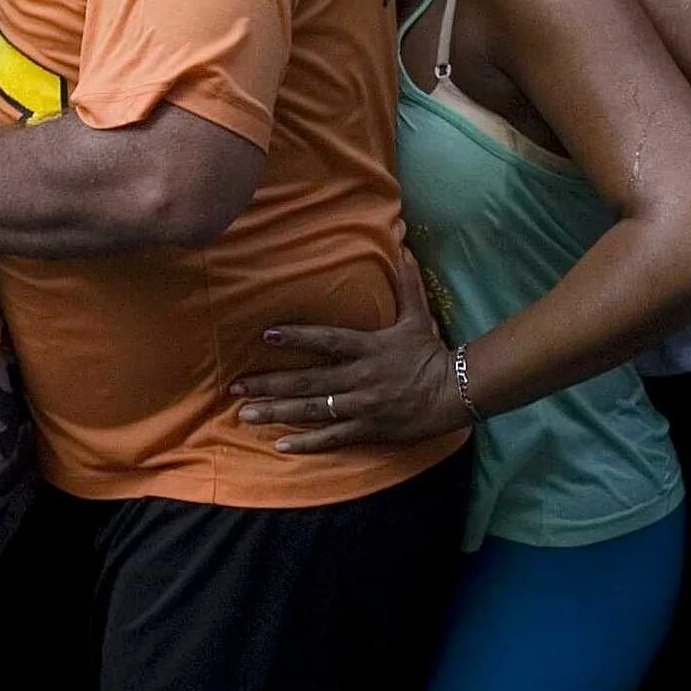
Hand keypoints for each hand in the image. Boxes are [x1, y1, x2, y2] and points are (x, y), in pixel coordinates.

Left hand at [230, 254, 467, 453]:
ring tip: (246, 414)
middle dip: (270, 384)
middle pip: (308, 381)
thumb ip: (407, 283)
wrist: (454, 393)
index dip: (297, 337)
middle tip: (236, 387)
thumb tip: (405, 247)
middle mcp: (359, 378)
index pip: (326, 340)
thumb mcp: (418, 316)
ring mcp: (362, 406)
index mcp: (367, 348)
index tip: (266, 335)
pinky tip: (280, 444)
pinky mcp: (368, 429)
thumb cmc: (431, 353)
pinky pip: (333, 438)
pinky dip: (307, 443)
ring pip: (313, 411)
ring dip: (277, 412)